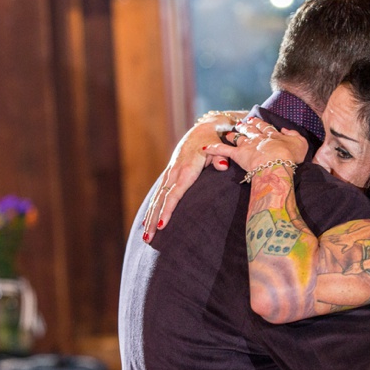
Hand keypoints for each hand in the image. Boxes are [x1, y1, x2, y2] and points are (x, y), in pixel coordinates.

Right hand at [141, 112, 239, 241]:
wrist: (201, 131)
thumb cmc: (213, 142)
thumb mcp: (219, 148)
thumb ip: (220, 158)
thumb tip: (223, 165)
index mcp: (186, 170)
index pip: (175, 194)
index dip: (168, 210)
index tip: (163, 225)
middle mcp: (174, 173)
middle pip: (161, 200)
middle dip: (154, 220)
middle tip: (149, 239)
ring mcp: (170, 174)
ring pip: (157, 199)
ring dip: (150, 218)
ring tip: (146, 237)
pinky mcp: (168, 175)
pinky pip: (158, 195)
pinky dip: (152, 209)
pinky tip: (146, 223)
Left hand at [205, 117, 307, 173]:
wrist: (277, 164)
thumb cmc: (291, 156)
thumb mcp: (300, 144)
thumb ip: (294, 135)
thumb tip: (285, 129)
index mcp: (273, 135)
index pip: (265, 128)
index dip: (260, 124)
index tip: (255, 120)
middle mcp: (258, 138)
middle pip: (250, 130)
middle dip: (246, 126)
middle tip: (242, 122)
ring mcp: (247, 145)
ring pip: (237, 138)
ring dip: (233, 135)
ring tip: (228, 133)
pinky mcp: (238, 154)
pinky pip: (223, 150)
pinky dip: (214, 148)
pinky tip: (205, 146)